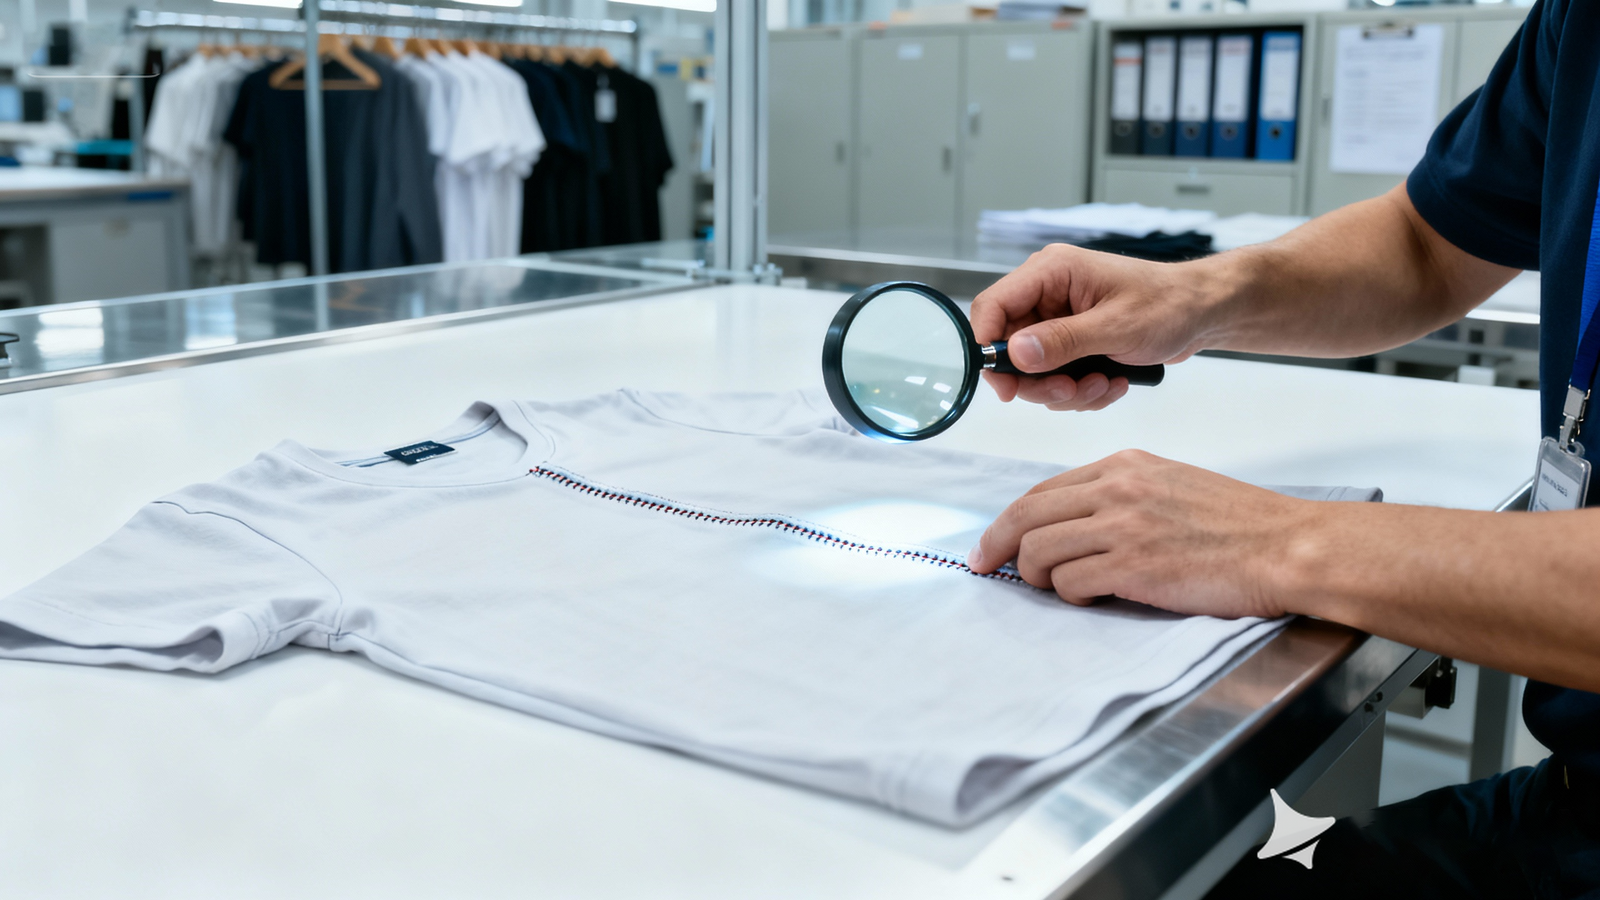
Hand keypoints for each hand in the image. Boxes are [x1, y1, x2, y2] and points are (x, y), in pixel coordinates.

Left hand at [967, 450, 1312, 618]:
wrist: (1286, 546)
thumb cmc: (1238, 525)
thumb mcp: (1170, 485)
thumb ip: (1120, 495)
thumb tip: (1071, 523)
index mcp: (1124, 465)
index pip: (1043, 490)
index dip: (1009, 520)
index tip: (993, 542)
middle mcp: (1116, 488)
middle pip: (1026, 515)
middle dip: (997, 546)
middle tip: (987, 568)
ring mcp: (1122, 525)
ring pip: (1039, 551)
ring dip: (1037, 577)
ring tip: (1057, 588)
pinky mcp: (1131, 565)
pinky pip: (1069, 583)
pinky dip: (1071, 595)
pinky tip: (1094, 596)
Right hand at [971, 243, 1220, 411]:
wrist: (1201, 313)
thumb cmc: (1168, 305)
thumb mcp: (1116, 326)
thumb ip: (1063, 341)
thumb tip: (1016, 353)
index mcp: (1051, 272)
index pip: (992, 306)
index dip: (988, 346)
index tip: (1005, 384)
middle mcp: (1047, 293)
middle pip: (1009, 347)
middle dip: (1040, 380)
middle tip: (1070, 392)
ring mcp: (1058, 318)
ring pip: (1032, 369)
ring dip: (1065, 390)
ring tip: (1104, 384)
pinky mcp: (1070, 340)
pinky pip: (1055, 376)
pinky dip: (1080, 389)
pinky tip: (1111, 381)